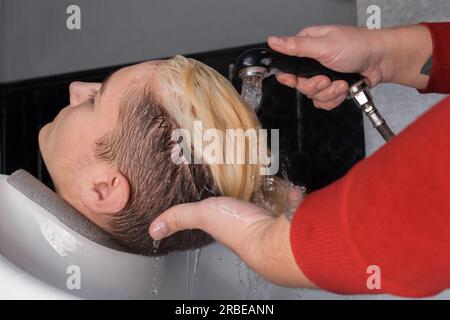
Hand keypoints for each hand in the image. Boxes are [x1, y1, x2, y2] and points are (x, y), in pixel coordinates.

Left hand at [149, 188, 314, 287]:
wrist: (277, 238)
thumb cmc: (242, 229)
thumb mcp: (204, 215)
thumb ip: (181, 217)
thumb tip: (154, 229)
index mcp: (228, 224)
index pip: (221, 213)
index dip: (219, 202)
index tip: (218, 188)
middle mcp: (249, 225)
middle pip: (246, 206)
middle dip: (246, 192)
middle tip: (243, 177)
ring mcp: (271, 219)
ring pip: (268, 202)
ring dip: (267, 190)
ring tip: (265, 176)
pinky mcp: (290, 212)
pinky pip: (289, 200)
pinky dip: (289, 193)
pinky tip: (288, 186)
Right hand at [268, 24, 431, 109]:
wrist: (382, 61)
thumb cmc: (359, 46)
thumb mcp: (324, 45)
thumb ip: (296, 46)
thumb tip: (274, 41)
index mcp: (307, 46)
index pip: (286, 64)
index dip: (288, 75)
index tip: (293, 79)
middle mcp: (313, 62)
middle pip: (299, 84)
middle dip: (314, 86)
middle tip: (326, 79)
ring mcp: (323, 76)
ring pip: (312, 95)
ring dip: (328, 93)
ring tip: (341, 83)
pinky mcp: (332, 88)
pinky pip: (324, 101)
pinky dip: (334, 98)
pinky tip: (344, 89)